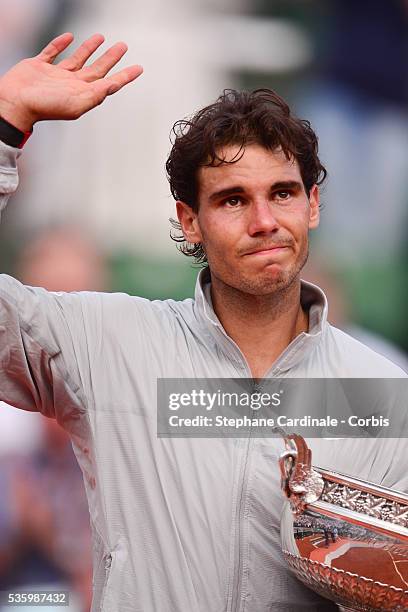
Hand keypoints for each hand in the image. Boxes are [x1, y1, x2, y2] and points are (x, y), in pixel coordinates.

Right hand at [0, 33, 142, 131]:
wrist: (16, 102)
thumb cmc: (45, 106)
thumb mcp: (77, 103)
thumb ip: (97, 94)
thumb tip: (114, 85)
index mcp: (83, 94)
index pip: (109, 83)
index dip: (125, 76)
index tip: (138, 68)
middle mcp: (71, 84)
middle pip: (97, 69)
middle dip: (111, 58)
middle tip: (123, 46)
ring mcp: (56, 75)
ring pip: (78, 59)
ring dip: (89, 49)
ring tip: (101, 37)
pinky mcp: (39, 66)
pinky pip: (53, 52)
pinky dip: (61, 44)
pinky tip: (69, 37)